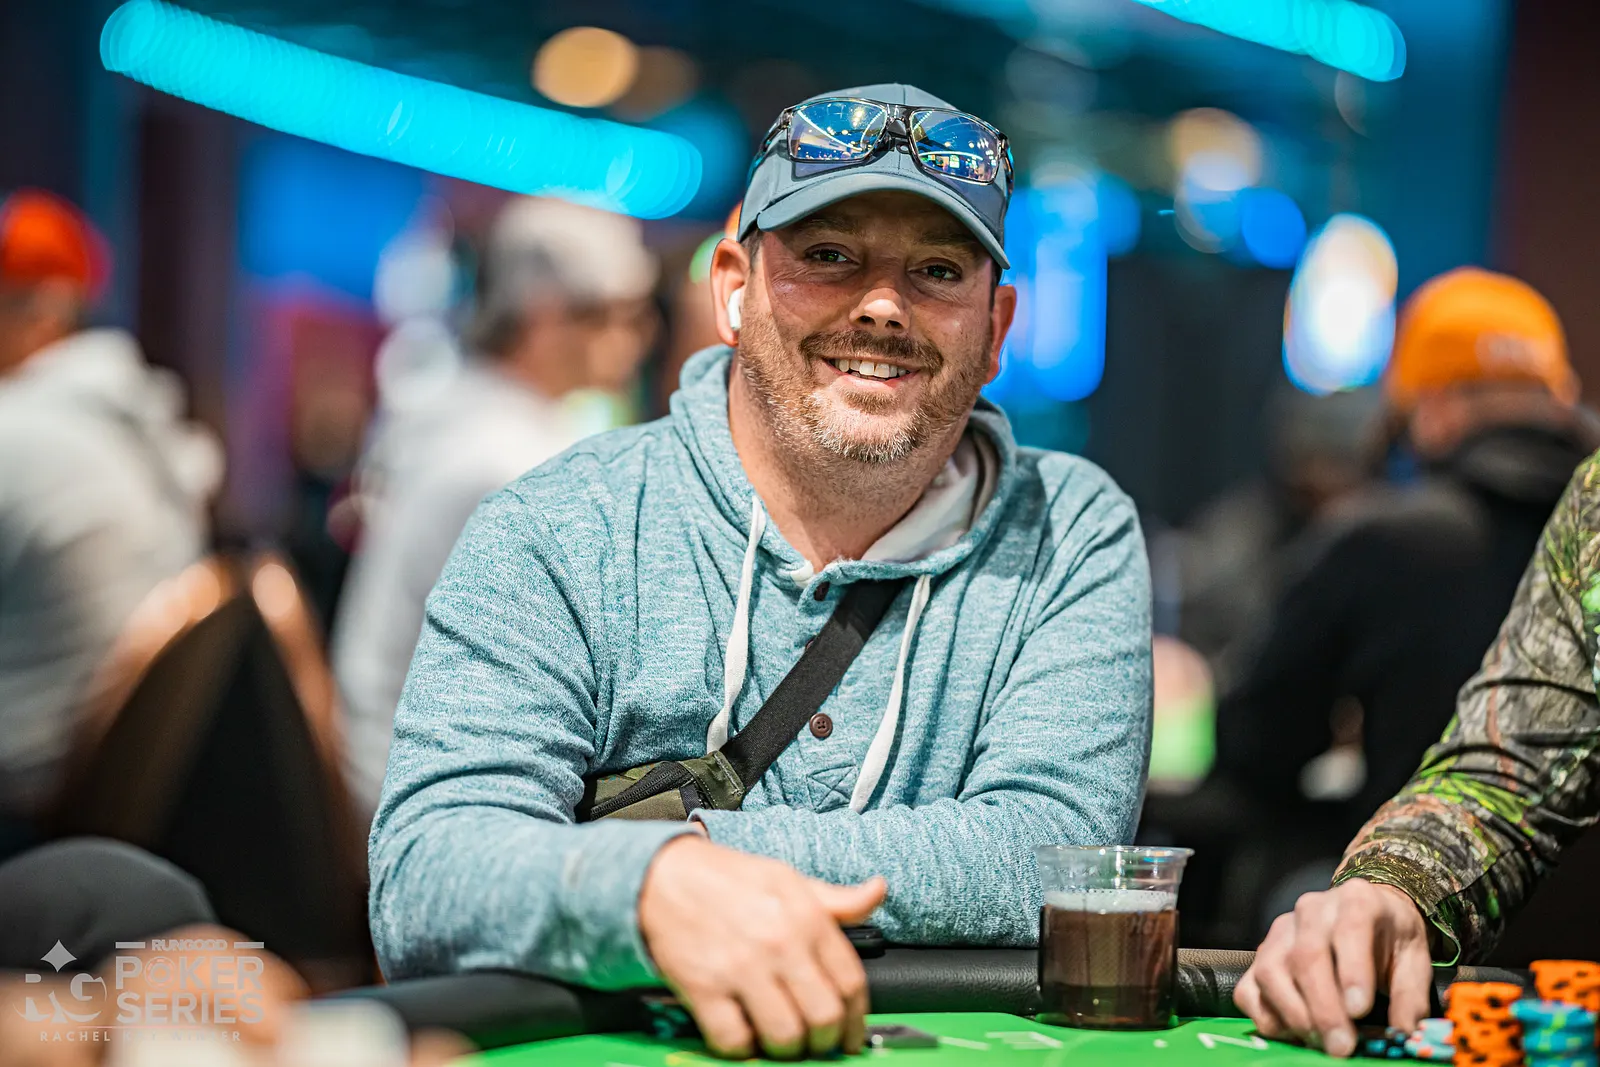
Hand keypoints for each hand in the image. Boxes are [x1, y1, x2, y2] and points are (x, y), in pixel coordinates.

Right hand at [639, 835, 885, 1059]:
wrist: (662, 876)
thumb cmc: (728, 880)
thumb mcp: (788, 879)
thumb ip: (835, 899)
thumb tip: (877, 892)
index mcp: (807, 917)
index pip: (852, 983)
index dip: (857, 1019)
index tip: (851, 1034)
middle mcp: (780, 943)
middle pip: (824, 1017)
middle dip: (825, 1041)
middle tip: (816, 1043)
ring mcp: (741, 967)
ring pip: (785, 1036)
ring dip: (787, 1050)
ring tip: (781, 1041)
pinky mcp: (704, 988)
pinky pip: (735, 1040)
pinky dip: (743, 1049)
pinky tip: (743, 1034)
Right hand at [1234, 879, 1432, 1057]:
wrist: (1363, 914)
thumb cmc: (1389, 939)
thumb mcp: (1414, 959)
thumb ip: (1410, 995)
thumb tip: (1404, 1031)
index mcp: (1356, 901)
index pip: (1349, 930)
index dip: (1351, 971)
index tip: (1359, 1011)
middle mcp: (1311, 910)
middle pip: (1305, 957)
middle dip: (1322, 1008)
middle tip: (1341, 1046)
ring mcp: (1279, 932)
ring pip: (1270, 972)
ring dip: (1293, 1014)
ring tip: (1320, 1042)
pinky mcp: (1260, 955)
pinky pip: (1248, 989)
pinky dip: (1265, 1017)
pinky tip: (1294, 1032)